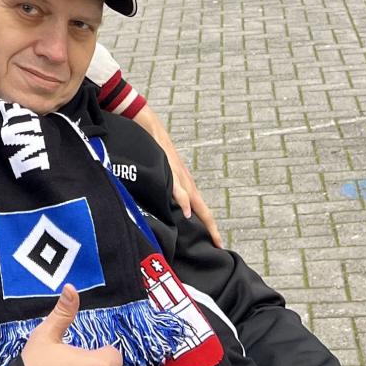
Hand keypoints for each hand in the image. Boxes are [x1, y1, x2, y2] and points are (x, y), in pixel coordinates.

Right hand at [132, 104, 222, 246]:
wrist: (146, 120)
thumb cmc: (151, 146)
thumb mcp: (159, 169)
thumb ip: (164, 186)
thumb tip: (166, 207)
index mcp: (183, 182)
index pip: (199, 207)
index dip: (207, 224)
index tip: (215, 243)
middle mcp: (184, 178)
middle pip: (202, 206)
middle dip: (210, 226)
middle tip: (218, 244)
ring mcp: (177, 172)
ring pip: (193, 198)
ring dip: (201, 216)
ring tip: (209, 235)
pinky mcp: (167, 165)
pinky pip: (176, 185)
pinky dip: (183, 199)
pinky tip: (186, 211)